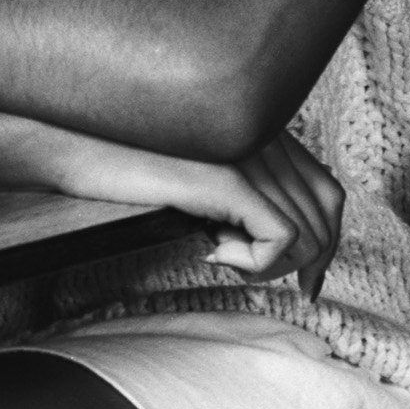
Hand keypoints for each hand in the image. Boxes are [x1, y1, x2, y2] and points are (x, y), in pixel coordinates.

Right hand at [45, 123, 343, 295]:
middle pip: (326, 218)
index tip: (305, 280)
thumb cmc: (130, 165)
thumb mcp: (199, 177)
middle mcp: (268, 133)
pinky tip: (210, 251)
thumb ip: (242, 192)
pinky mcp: (227, 175)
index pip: (331, 192)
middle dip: (303, 265)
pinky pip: (279, 238)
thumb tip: (281, 245)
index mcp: (266, 128)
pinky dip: (255, 263)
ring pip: (306, 236)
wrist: (79, 145)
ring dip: (268, 265)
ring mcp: (250, 152)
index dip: (326, 243)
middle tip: (256, 276)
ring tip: (219, 254)